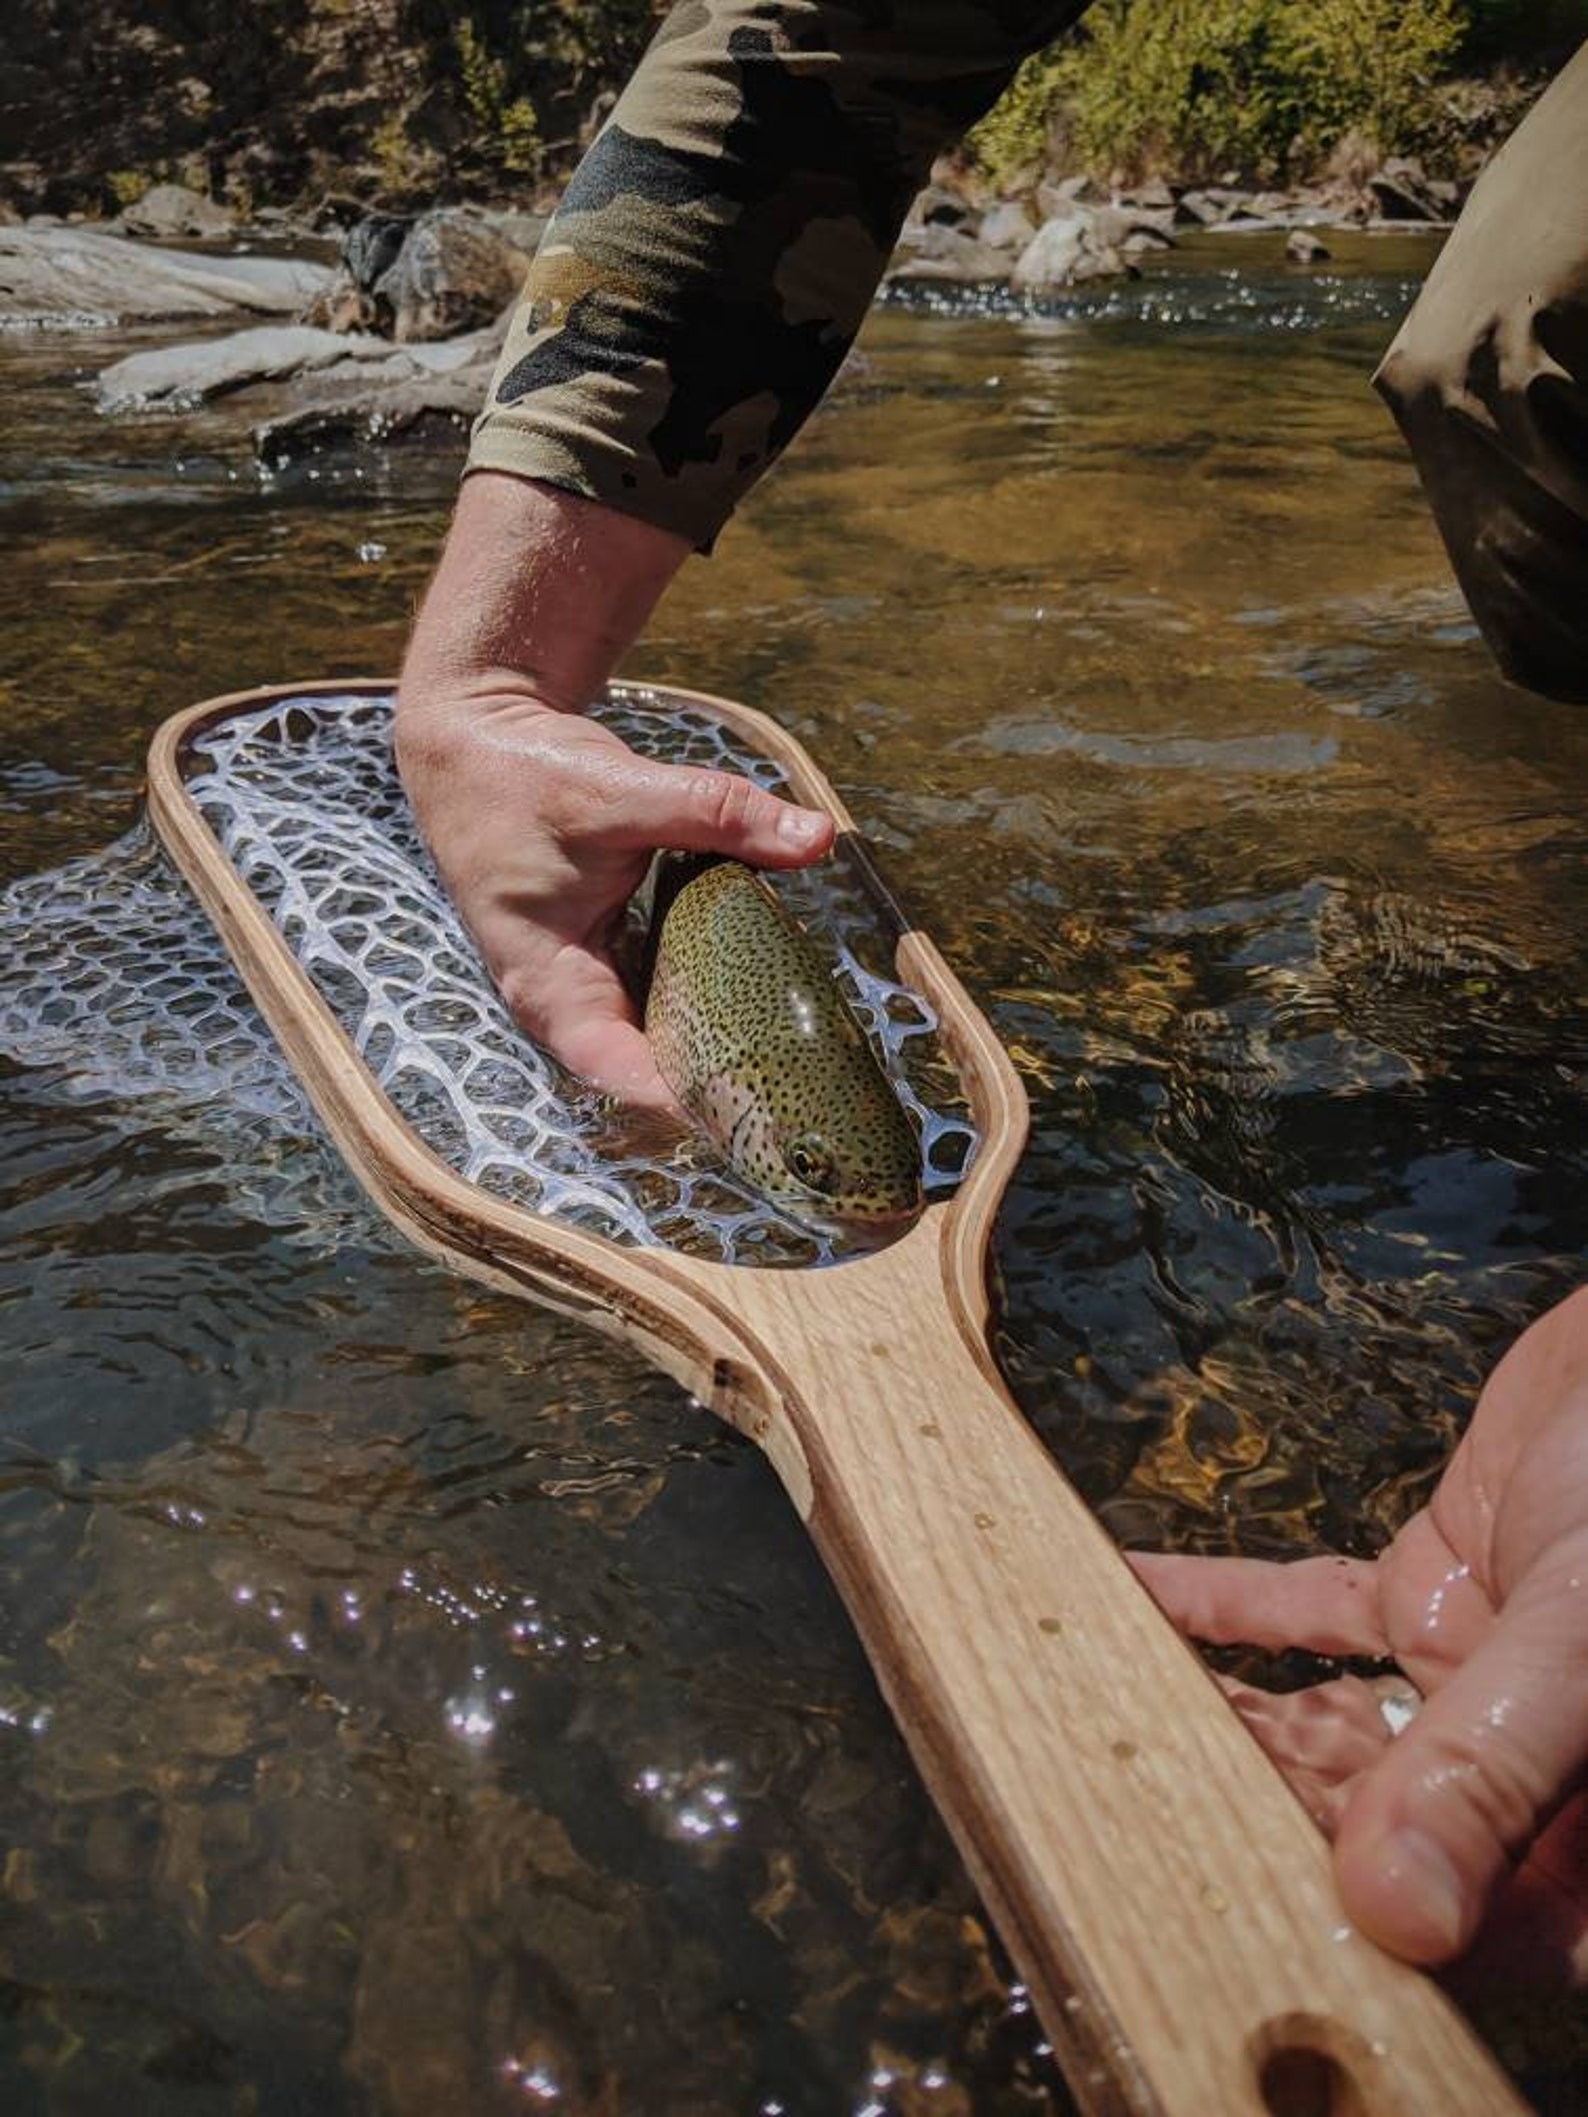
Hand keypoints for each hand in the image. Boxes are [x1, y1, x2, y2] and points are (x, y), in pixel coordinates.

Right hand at [395, 679, 831, 1106]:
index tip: (749, 1106)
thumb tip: (816, 836)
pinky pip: (669, 995)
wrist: (481, 741)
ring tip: (799, 1070)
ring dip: (721, 1049)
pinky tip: (773, 1004)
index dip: (680, 1097)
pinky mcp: (615, 955)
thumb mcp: (618, 790)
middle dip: (716, 1087)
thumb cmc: (521, 776)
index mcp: (547, 981)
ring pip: (662, 1037)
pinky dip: (713, 999)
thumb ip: (716, 812)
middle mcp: (567, 997)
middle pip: (646, 1068)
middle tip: (798, 1098)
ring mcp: (590, 980)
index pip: (614, 1068)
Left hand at [1132, 1286, 1587, 1985]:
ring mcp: (1467, 1682)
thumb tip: (1396, 1916)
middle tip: (1119, 1807)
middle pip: (1365, 1826)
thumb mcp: (1579, 1641)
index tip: (1213, 1919)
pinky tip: (1139, 1601)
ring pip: (1324, 1724)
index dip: (1338, 1934)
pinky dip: (1227, 1607)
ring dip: (1220, 1713)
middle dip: (1248, 1815)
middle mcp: (1524, 1778)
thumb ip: (1490, 1768)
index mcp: (1583, 1840)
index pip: (1455, 1927)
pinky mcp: (1426, 1594)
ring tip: (1104, 1714)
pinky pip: (1314, 1616)